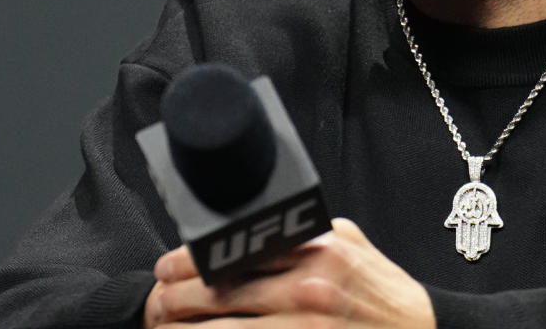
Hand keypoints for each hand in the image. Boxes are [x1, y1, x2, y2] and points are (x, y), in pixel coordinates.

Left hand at [144, 218, 435, 327]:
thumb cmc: (385, 294)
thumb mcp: (353, 247)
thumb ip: (310, 236)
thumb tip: (261, 227)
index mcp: (320, 249)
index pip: (242, 248)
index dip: (196, 259)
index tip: (170, 265)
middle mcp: (310, 285)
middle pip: (225, 290)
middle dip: (180, 297)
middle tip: (160, 300)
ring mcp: (306, 324)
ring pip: (227, 327)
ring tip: (169, 328)